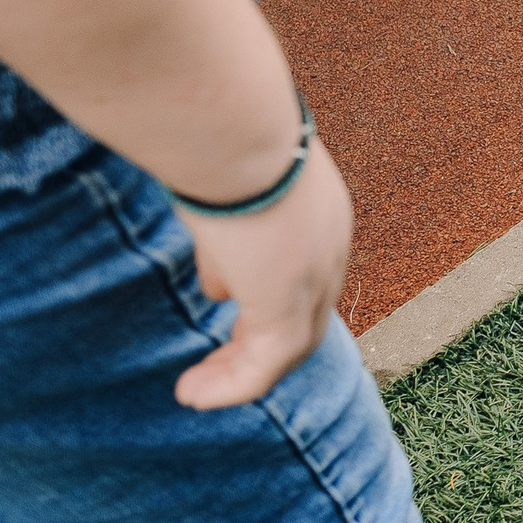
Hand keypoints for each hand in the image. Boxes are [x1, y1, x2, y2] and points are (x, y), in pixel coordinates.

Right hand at [172, 139, 352, 408]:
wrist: (234, 125)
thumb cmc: (221, 134)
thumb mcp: (227, 187)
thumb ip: (228, 236)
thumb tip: (220, 286)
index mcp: (320, 210)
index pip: (301, 265)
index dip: (263, 290)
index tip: (219, 297)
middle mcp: (328, 246)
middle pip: (303, 312)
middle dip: (257, 341)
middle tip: (218, 364)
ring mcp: (314, 277)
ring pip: (288, 345)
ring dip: (240, 372)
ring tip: (197, 391)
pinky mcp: (285, 303)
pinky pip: (264, 365)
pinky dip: (232, 387)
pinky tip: (194, 396)